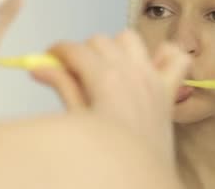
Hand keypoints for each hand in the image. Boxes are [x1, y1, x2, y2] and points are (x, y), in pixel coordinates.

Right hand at [31, 29, 190, 162]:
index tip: (49, 58)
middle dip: (84, 51)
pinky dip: (163, 55)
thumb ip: (62, 86)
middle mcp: (132, 71)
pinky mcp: (168, 89)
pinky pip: (176, 57)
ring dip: (116, 47)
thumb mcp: (77, 120)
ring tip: (107, 68)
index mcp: (106, 79)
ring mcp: (153, 77)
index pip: (75, 49)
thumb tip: (37, 67)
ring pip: (131, 39)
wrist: (139, 181)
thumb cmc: (103, 153)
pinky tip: (148, 67)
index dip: (58, 50)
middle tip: (76, 73)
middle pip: (100, 40)